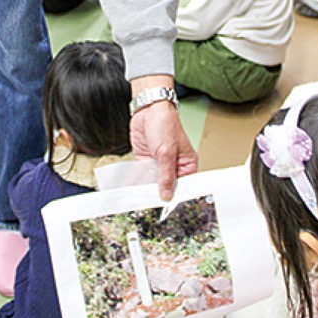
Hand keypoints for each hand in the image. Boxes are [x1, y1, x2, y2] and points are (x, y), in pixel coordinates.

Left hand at [129, 75, 197, 199]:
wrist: (148, 110)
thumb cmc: (165, 125)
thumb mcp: (166, 152)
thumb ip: (166, 176)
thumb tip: (167, 195)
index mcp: (187, 164)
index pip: (183, 186)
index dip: (176, 197)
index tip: (166, 207)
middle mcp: (174, 166)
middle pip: (167, 186)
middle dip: (158, 194)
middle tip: (149, 205)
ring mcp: (159, 165)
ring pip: (153, 183)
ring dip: (145, 189)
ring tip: (138, 200)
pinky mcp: (146, 162)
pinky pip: (141, 176)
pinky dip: (136, 182)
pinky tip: (131, 189)